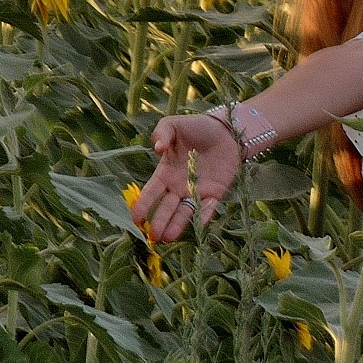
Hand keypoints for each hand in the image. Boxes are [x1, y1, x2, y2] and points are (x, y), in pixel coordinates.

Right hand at [131, 112, 242, 240]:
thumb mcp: (175, 124)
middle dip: (159, 221)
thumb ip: (162, 132)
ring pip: (184, 213)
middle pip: (167, 208)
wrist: (227, 130)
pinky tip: (197, 225)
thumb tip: (158, 148)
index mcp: (166, 172)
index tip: (135, 219)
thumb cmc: (197, 127)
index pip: (151, 193)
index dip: (143, 205)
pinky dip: (204, 217)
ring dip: (177, 225)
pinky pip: (208, 208)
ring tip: (168, 238)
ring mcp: (197, 192)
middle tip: (153, 236)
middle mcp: (179, 186)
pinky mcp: (215, 194)